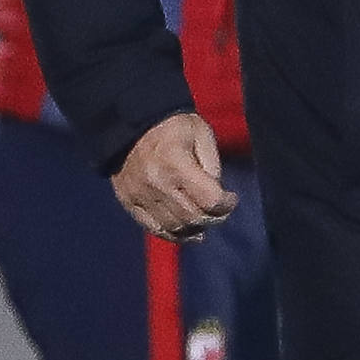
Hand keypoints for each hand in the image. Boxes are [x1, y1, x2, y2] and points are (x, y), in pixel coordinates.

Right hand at [112, 112, 236, 242]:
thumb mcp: (202, 135)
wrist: (133, 124)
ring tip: (205, 222)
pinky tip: (187, 233)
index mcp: (176, 164)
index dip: (227, 205)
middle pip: (193, 217)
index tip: (231, 198)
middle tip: (220, 212)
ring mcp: (139, 194)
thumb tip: (216, 195)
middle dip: (214, 218)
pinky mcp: (128, 201)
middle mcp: (156, 183)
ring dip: (195, 229)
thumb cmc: (174, 128)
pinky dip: (173, 235)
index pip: (209, 200)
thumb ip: (212, 166)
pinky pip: (152, 228)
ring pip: (174, 227)